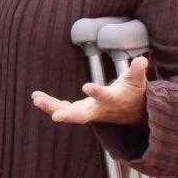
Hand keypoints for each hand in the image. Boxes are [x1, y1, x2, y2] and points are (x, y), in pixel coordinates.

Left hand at [32, 56, 148, 125]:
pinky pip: (63, 108)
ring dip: (52, 107)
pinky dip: (50, 104)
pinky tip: (36, 97)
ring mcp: (89, 111)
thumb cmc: (133, 93)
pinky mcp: (81, 110)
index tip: (86, 87)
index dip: (96, 92)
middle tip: (55, 116)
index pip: (104, 97)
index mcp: (112, 100)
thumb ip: (138, 71)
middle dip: (68, 115)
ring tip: (35, 98)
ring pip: (68, 112)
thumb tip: (142, 61)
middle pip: (82, 115)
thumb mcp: (138, 81)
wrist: (132, 112)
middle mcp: (99, 109)